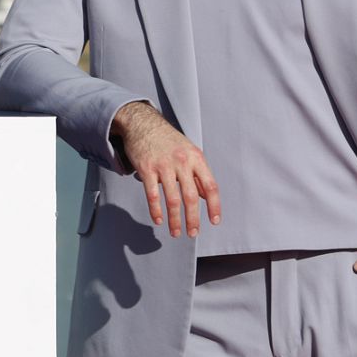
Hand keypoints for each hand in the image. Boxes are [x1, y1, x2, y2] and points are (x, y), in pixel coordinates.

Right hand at [114, 102, 219, 237]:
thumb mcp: (189, 151)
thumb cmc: (168, 140)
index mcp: (196, 158)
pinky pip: (152, 194)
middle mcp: (182, 162)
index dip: (214, 206)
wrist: (143, 123)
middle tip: (192, 233)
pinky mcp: (146, 169)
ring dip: (174, 220)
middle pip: (191, 197)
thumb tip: (206, 196)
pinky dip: (156, 210)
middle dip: (193, 219)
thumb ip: (198, 173)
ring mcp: (163, 165)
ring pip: (172, 199)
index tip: (214, 221)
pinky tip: (158, 220)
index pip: (210, 186)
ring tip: (175, 232)